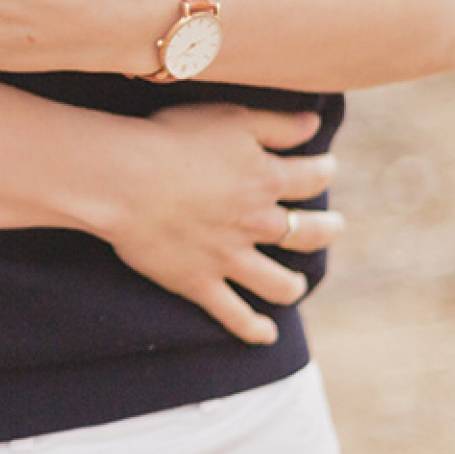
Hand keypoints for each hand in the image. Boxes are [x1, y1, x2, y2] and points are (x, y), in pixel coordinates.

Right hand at [92, 105, 341, 343]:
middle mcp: (257, 223)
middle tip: (330, 227)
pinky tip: (265, 334)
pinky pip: (233, 314)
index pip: (314, 177)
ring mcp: (230, 258)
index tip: (325, 167)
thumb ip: (276, 125)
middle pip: (309, 234)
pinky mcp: (199, 282)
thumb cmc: (172, 140)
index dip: (323, 170)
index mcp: (266, 179)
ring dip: (293, 284)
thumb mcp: (230, 118)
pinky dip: (252, 328)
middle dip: (325, 230)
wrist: (124, 180)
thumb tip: (313, 124)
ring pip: (279, 283)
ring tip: (295, 284)